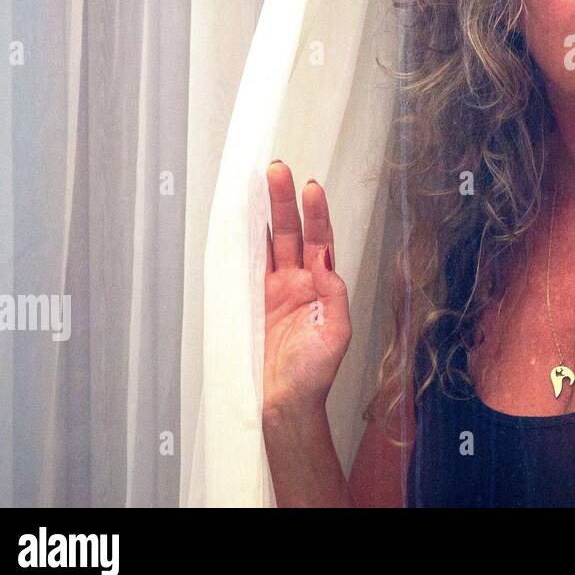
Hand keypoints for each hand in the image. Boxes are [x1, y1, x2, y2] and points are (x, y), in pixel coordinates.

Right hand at [263, 161, 350, 422]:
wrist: (283, 404)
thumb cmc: (314, 373)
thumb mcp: (336, 333)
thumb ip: (333, 293)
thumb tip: (325, 259)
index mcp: (321, 285)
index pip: (321, 239)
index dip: (317, 213)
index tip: (311, 187)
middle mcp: (297, 282)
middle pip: (292, 231)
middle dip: (285, 200)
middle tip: (278, 169)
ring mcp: (271, 290)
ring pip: (268, 242)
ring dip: (263, 215)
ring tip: (257, 183)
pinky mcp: (249, 302)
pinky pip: (245, 266)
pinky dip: (242, 243)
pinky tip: (238, 222)